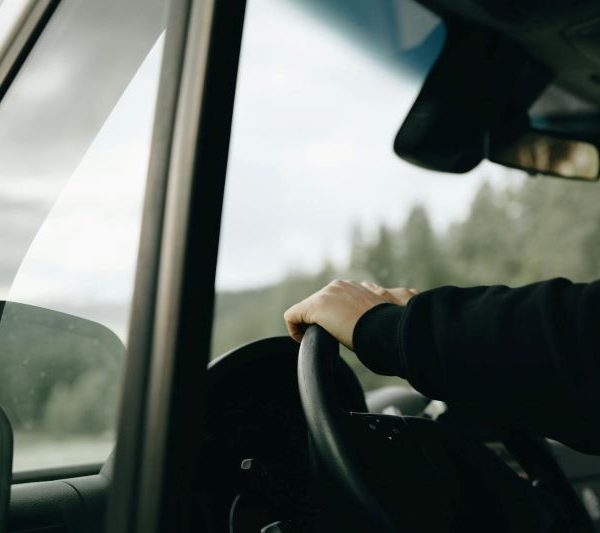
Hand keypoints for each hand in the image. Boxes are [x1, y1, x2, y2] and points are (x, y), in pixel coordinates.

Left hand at [283, 280, 418, 349]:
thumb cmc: (386, 327)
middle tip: (326, 338)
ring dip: (307, 325)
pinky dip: (294, 330)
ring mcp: (325, 295)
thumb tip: (371, 325)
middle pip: (317, 303)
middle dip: (318, 320)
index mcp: (353, 287)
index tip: (338, 330)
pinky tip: (303, 341)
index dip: (330, 316)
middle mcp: (337, 286)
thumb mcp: (377, 317)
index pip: (332, 298)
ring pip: (304, 310)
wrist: (385, 328)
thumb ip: (369, 315)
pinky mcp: (314, 307)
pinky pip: (292, 316)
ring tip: (317, 340)